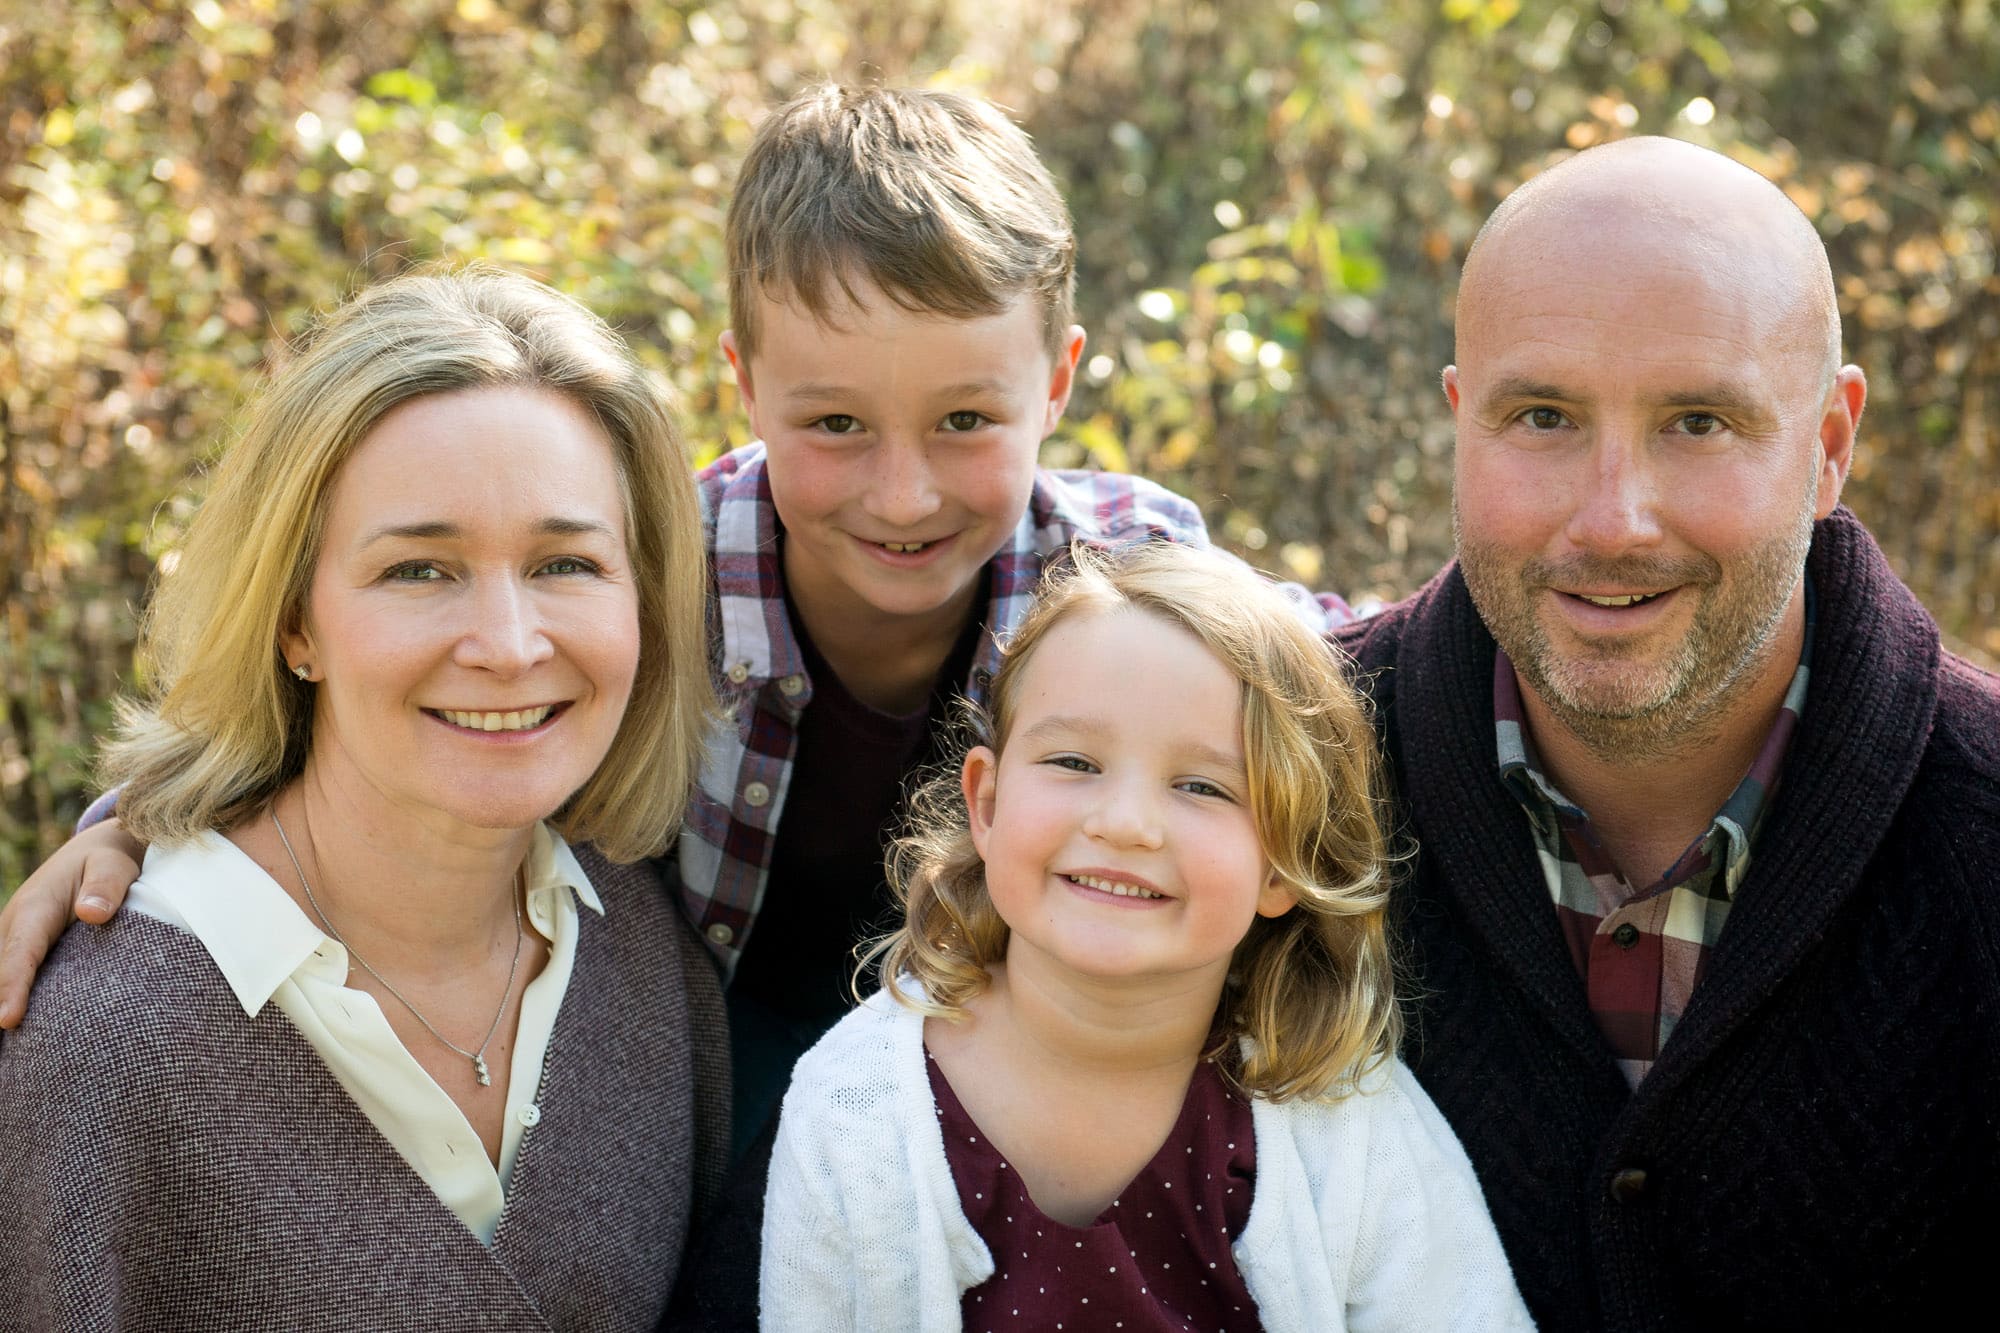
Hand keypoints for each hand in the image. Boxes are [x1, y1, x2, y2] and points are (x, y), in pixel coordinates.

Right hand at [0, 819, 144, 1028]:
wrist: (96, 854)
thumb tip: (92, 914)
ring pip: (1, 975)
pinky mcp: (21, 953)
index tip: (8, 1019)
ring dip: (3, 1002)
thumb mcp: (114, 864)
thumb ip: (106, 886)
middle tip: (7, 1036)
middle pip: (0, 973)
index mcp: (34, 909)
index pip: (19, 953)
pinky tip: (14, 1037)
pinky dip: (9, 997)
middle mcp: (14, 928)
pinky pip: (10, 975)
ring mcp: (13, 942)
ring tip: (11, 1055)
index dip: (11, 987)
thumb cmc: (109, 862)